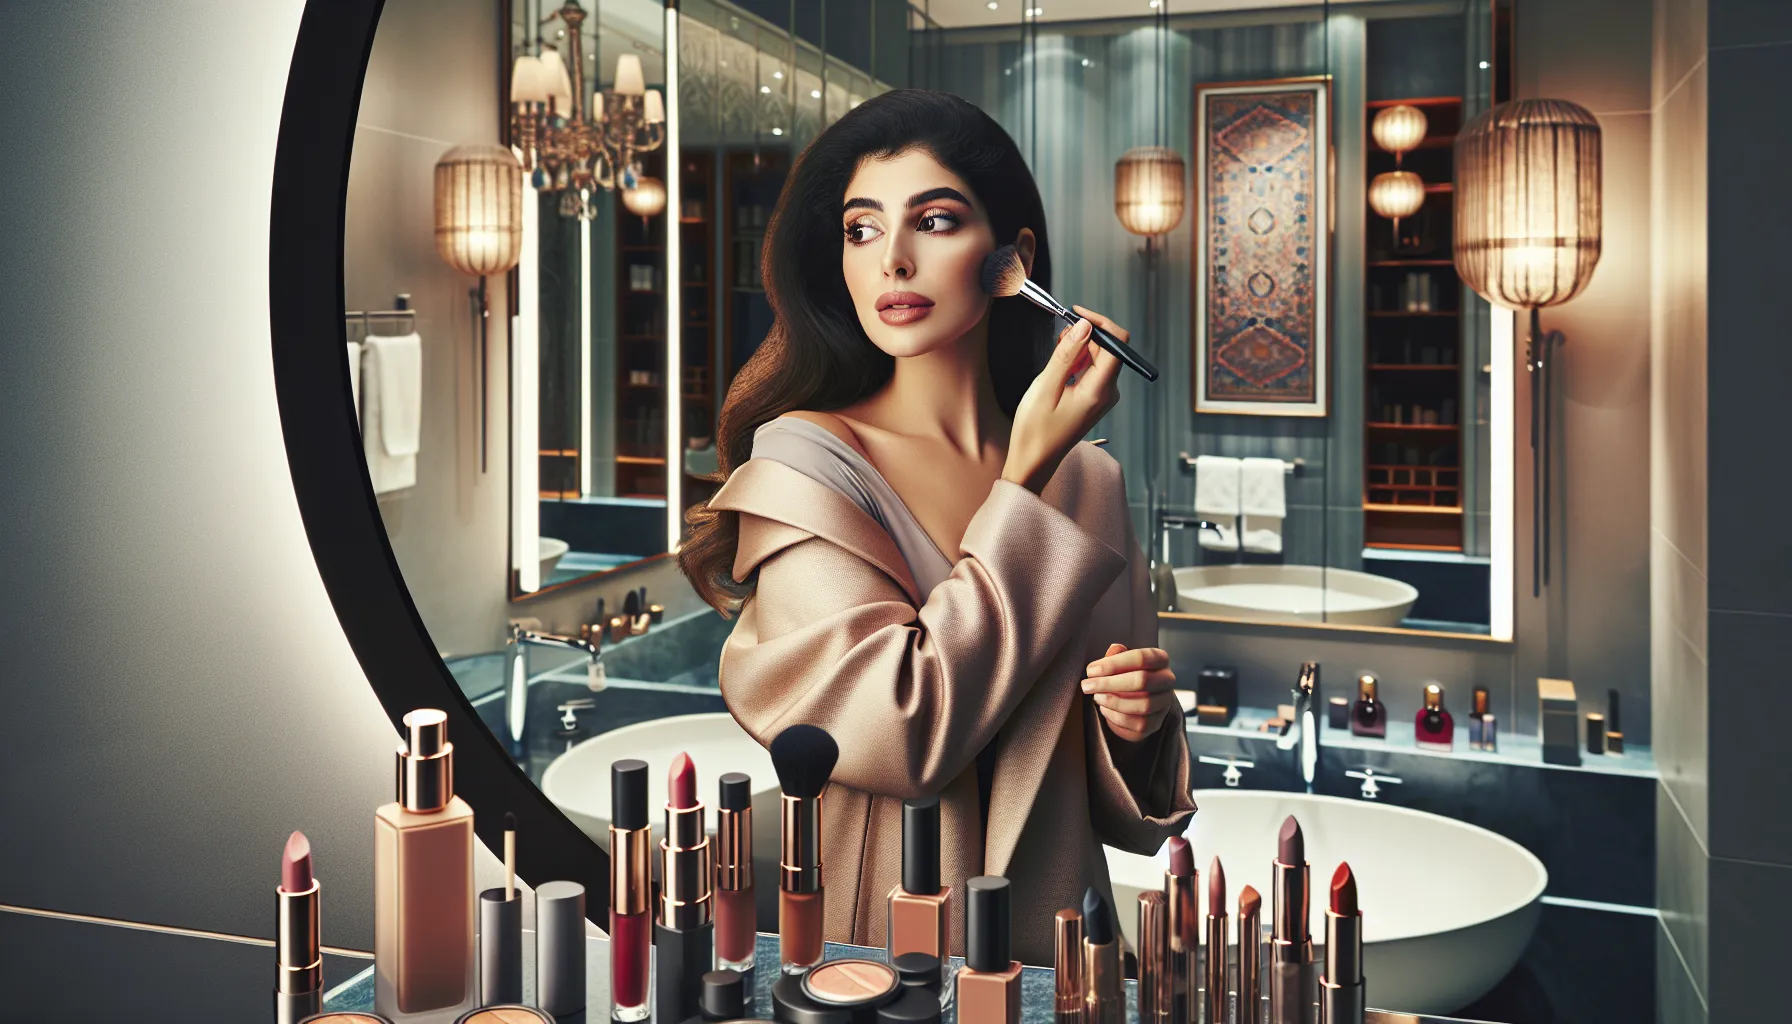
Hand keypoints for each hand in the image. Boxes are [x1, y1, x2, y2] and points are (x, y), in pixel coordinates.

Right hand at [1001, 305, 1125, 492]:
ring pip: (1101, 358)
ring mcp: (1103, 397)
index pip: (1118, 343)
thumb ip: (1067, 354)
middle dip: (1087, 335)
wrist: (1033, 462)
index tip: (1076, 314)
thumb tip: (1084, 326)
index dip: (1100, 322)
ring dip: (1081, 348)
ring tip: (1056, 354)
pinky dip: (1079, 362)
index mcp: (1100, 390)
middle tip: (1058, 337)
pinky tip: (1060, 368)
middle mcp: (1108, 393)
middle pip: (1110, 349)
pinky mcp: (1094, 400)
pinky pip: (1094, 371)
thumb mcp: (1046, 387)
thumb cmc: (1035, 430)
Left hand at [1081, 642, 1176, 742]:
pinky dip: (1117, 717)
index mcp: (1160, 659)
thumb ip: (1117, 655)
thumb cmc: (1126, 675)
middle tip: (1087, 685)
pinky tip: (1105, 709)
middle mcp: (1167, 680)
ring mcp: (1164, 703)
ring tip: (1097, 697)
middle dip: (1109, 683)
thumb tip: (1114, 648)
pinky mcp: (1156, 723)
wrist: (1135, 700)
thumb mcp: (1120, 662)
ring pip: (1143, 704)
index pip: (1141, 658)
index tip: (1091, 670)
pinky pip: (1139, 723)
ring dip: (1114, 701)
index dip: (1113, 664)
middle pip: (1142, 681)